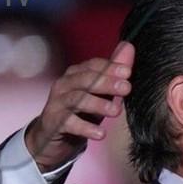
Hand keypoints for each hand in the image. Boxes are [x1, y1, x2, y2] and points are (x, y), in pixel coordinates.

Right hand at [25, 41, 134, 170]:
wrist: (54, 137)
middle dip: (106, 82)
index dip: (110, 68)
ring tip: (116, 111)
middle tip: (126, 88)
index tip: (128, 72)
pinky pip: (69, 123)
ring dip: (98, 104)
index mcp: (76, 75)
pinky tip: (101, 134)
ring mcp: (57, 103)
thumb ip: (114, 74)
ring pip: (77, 99)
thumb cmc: (80, 112)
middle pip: (86, 80)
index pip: (94, 66)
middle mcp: (64, 84)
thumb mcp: (100, 94)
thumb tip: (129, 47)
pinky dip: (85, 128)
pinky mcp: (53, 122)